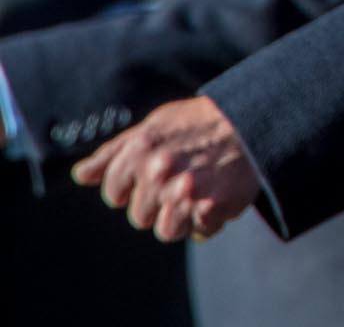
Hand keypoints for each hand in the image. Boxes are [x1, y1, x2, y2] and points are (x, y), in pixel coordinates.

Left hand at [70, 95, 258, 241]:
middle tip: (183, 179)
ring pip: (166, 230)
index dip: (132, 187)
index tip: (154, 174)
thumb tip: (81, 175)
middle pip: (139, 216)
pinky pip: (199, 233)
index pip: (113, 193)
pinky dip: (207, 221)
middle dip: (158, 202)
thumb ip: (114, 152)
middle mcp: (159, 171)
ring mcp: (186, 192)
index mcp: (140, 150)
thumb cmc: (198, 122)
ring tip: (199, 193)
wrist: (254, 119)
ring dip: (181, 217)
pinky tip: (217, 197)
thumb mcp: (153, 126)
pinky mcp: (213, 208)